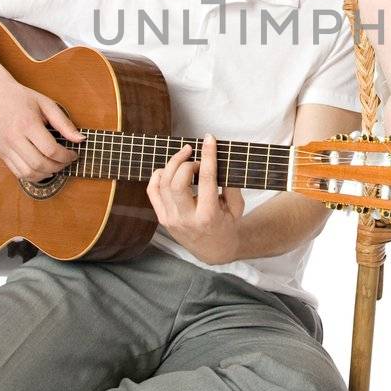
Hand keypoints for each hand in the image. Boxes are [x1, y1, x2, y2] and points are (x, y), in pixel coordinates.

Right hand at [0, 81, 82, 180]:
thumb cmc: (21, 98)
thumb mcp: (46, 104)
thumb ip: (64, 123)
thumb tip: (80, 139)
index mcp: (27, 124)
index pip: (50, 150)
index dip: (66, 156)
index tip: (74, 154)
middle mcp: (14, 138)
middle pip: (39, 164)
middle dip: (58, 167)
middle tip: (67, 161)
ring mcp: (5, 148)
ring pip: (28, 173)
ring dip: (46, 174)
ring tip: (56, 166)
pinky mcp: (1, 153)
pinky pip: (18, 173)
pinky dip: (33, 175)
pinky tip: (42, 169)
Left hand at [147, 134, 244, 264]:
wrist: (213, 250)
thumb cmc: (227, 226)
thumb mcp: (237, 208)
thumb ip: (231, 186)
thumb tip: (220, 161)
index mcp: (208, 216)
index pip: (207, 180)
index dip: (208, 156)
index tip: (210, 139)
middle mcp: (186, 219)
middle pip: (178, 182)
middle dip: (186, 162)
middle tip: (196, 156)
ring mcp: (171, 219)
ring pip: (163, 184)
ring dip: (173, 164)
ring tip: (185, 156)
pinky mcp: (162, 218)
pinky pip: (153, 191)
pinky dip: (158, 175)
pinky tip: (169, 169)